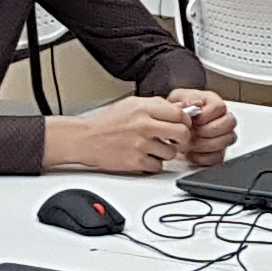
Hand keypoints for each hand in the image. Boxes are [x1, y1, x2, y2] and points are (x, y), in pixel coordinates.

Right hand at [49, 95, 192, 176]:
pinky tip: (145, 157)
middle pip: (181, 133)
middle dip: (182, 139)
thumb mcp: (131, 105)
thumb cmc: (107, 123)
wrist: (86, 139)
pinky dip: (153, 164)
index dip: (185, 121)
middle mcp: (144, 125)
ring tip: (154, 148)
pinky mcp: (135, 162)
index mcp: (144, 108)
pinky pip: (158, 166)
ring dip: (166, 153)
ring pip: (171, 153)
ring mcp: (140, 144)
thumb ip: (155, 105)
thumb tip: (179, 108)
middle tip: (176, 140)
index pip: (179, 113)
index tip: (182, 125)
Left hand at [166, 89, 237, 161]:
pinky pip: (219, 156)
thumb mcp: (177, 98)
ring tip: (191, 143)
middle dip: (210, 130)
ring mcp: (222, 135)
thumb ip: (187, 99)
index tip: (195, 119)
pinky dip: (204, 157)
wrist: (172, 125)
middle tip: (195, 132)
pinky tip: (192, 153)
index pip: (220, 107)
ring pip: (227, 140)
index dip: (207, 115)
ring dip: (206, 144)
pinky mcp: (218, 151)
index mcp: (213, 101)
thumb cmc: (177, 110)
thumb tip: (196, 103)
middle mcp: (221, 117)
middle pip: (229, 123)